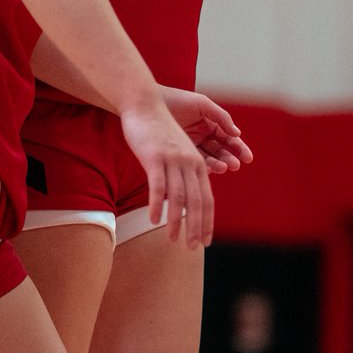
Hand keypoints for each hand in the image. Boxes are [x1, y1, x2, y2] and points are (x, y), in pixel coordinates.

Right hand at [119, 97, 215, 247]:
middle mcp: (189, 162)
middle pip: (197, 201)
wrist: (144, 105)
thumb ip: (182, 174)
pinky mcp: (154, 157)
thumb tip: (180, 202)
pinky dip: (158, 205)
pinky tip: (154, 220)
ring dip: (176, 222)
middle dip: (197, 227)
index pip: (207, 198)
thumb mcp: (175, 152)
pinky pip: (158, 186)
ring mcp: (172, 159)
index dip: (207, 221)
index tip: (206, 240)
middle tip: (194, 247)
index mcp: (197, 162)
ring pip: (179, 197)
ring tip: (173, 240)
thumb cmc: (158, 131)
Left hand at [161, 86, 253, 173]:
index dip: (239, 149)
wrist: (151, 104)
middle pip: (221, 151)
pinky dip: (203, 166)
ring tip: (223, 167)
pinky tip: (209, 168)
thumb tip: (237, 133)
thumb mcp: (203, 104)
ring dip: (219, 164)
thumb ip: (221, 117)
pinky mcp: (180, 154)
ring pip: (209, 159)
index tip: (247, 158)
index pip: (228, 139)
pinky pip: (194, 162)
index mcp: (210, 124)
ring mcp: (191, 146)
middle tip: (235, 165)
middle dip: (229, 159)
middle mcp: (203, 137)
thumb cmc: (178, 99)